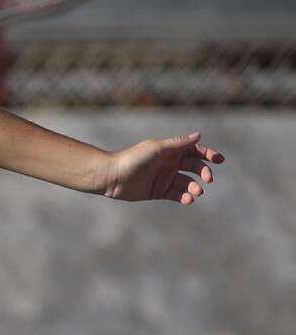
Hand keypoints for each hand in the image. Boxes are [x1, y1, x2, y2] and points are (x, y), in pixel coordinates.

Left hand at [105, 132, 223, 203]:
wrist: (114, 176)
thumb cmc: (135, 159)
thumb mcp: (159, 149)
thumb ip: (179, 144)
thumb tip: (199, 135)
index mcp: (169, 150)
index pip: (193, 150)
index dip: (207, 154)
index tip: (219, 160)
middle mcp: (169, 163)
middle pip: (194, 167)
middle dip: (204, 172)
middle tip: (208, 178)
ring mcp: (165, 177)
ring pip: (188, 183)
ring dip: (195, 187)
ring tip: (195, 191)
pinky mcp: (160, 191)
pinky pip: (178, 195)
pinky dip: (185, 197)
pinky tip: (188, 199)